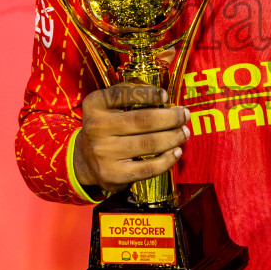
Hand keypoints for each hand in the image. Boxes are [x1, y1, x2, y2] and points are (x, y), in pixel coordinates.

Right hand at [73, 84, 189, 191]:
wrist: (85, 160)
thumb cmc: (107, 127)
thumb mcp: (108, 106)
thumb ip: (130, 95)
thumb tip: (163, 97)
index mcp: (94, 105)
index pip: (123, 94)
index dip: (148, 94)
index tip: (166, 95)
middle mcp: (95, 127)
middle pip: (143, 120)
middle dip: (170, 117)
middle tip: (185, 115)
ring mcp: (103, 153)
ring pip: (149, 144)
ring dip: (173, 137)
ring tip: (184, 133)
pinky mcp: (112, 175)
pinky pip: (147, 168)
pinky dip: (167, 160)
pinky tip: (176, 152)